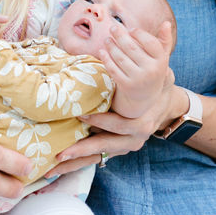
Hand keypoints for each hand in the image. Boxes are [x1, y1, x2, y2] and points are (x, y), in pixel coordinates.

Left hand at [43, 74, 178, 178]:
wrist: (165, 105)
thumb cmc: (155, 87)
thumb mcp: (155, 77)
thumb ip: (142, 70)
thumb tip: (133, 44)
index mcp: (139, 125)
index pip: (119, 125)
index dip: (101, 120)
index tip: (80, 113)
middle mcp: (131, 140)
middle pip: (103, 148)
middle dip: (80, 151)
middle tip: (59, 154)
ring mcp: (121, 148)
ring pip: (95, 158)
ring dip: (73, 165)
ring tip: (50, 170)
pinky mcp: (112, 150)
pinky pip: (93, 159)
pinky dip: (75, 163)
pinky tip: (56, 168)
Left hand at [99, 20, 173, 118]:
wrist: (146, 96)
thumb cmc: (153, 69)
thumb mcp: (161, 57)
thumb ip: (164, 40)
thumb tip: (166, 23)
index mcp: (161, 61)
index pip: (150, 42)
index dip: (139, 33)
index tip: (130, 29)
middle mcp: (151, 70)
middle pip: (132, 48)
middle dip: (120, 36)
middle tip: (113, 28)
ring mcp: (138, 79)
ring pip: (120, 57)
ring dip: (111, 46)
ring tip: (107, 39)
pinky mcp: (126, 86)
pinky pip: (113, 69)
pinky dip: (106, 59)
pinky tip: (102, 51)